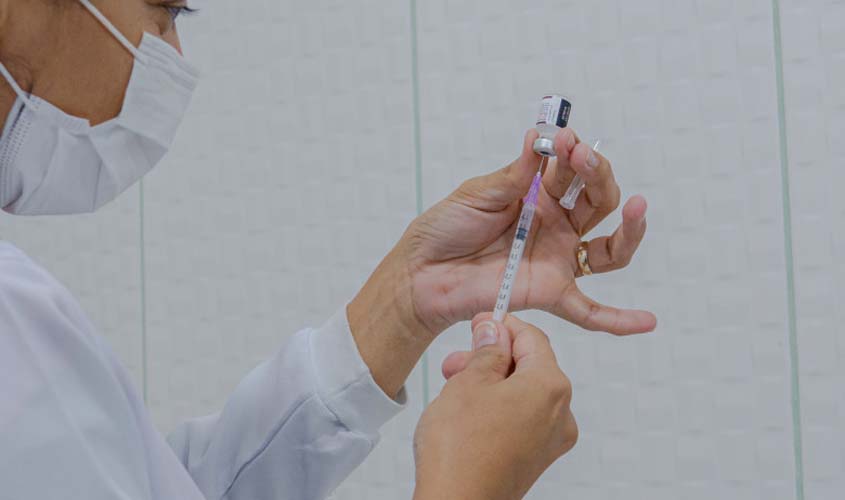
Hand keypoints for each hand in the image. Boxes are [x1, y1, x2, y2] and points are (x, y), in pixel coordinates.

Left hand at [348, 127, 654, 396]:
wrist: (421, 272)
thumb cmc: (445, 229)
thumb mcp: (478, 193)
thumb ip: (516, 174)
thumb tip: (540, 140)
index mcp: (538, 195)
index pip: (573, 171)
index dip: (574, 154)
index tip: (563, 138)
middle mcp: (556, 226)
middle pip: (598, 201)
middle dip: (596, 174)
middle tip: (580, 157)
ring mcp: (556, 259)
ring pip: (609, 248)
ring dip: (630, 228)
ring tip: (637, 207)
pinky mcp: (549, 292)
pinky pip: (589, 310)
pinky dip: (619, 319)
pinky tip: (648, 321)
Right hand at [413, 314, 576, 499]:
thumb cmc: (460, 449)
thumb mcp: (469, 381)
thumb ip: (487, 350)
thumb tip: (494, 330)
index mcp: (550, 386)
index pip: (532, 338)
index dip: (503, 325)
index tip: (481, 323)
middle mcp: (560, 413)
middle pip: (529, 366)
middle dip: (492, 359)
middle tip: (458, 360)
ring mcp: (550, 440)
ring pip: (522, 393)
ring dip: (491, 383)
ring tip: (454, 388)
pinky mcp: (536, 458)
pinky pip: (522, 418)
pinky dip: (499, 407)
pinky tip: (468, 412)